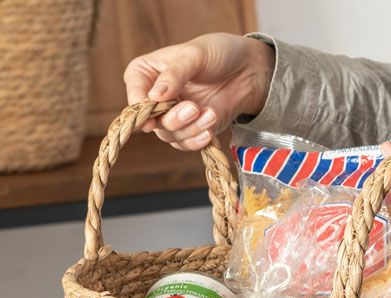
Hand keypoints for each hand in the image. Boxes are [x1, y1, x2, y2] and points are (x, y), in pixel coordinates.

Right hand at [124, 33, 274, 150]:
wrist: (248, 70)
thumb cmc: (218, 53)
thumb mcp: (195, 55)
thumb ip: (174, 75)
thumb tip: (153, 97)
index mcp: (147, 73)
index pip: (135, 94)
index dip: (142, 107)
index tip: (154, 110)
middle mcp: (156, 98)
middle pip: (153, 122)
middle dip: (173, 119)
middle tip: (193, 107)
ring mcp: (174, 116)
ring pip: (170, 136)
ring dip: (190, 129)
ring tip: (210, 113)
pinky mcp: (193, 129)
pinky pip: (187, 144)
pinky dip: (198, 140)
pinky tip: (209, 131)